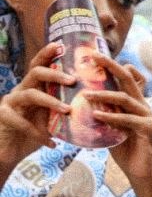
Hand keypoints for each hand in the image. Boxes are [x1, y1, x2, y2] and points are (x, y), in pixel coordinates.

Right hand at [0, 42, 74, 170]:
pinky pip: (21, 121)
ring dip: (50, 101)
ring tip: (66, 110)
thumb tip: (97, 109)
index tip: (61, 45)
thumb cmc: (34, 134)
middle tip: (72, 80)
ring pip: (29, 94)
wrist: (9, 151)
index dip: (48, 54)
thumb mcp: (53, 121)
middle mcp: (21, 90)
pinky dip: (38, 133)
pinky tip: (53, 143)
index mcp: (34, 88)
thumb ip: (66, 112)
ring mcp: (11, 102)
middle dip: (54, 74)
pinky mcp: (4, 116)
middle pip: (35, 73)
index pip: (40, 66)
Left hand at [86, 54, 151, 183]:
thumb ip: (103, 111)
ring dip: (103, 95)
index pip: (129, 77)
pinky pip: (127, 119)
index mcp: (135, 102)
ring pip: (124, 98)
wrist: (141, 172)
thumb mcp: (110, 125)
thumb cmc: (124, 150)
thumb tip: (80, 99)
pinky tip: (97, 117)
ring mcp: (148, 116)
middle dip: (110, 66)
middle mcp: (143, 105)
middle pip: (128, 78)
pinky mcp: (148, 129)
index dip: (113, 65)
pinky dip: (111, 117)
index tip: (94, 56)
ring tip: (85, 95)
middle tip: (93, 56)